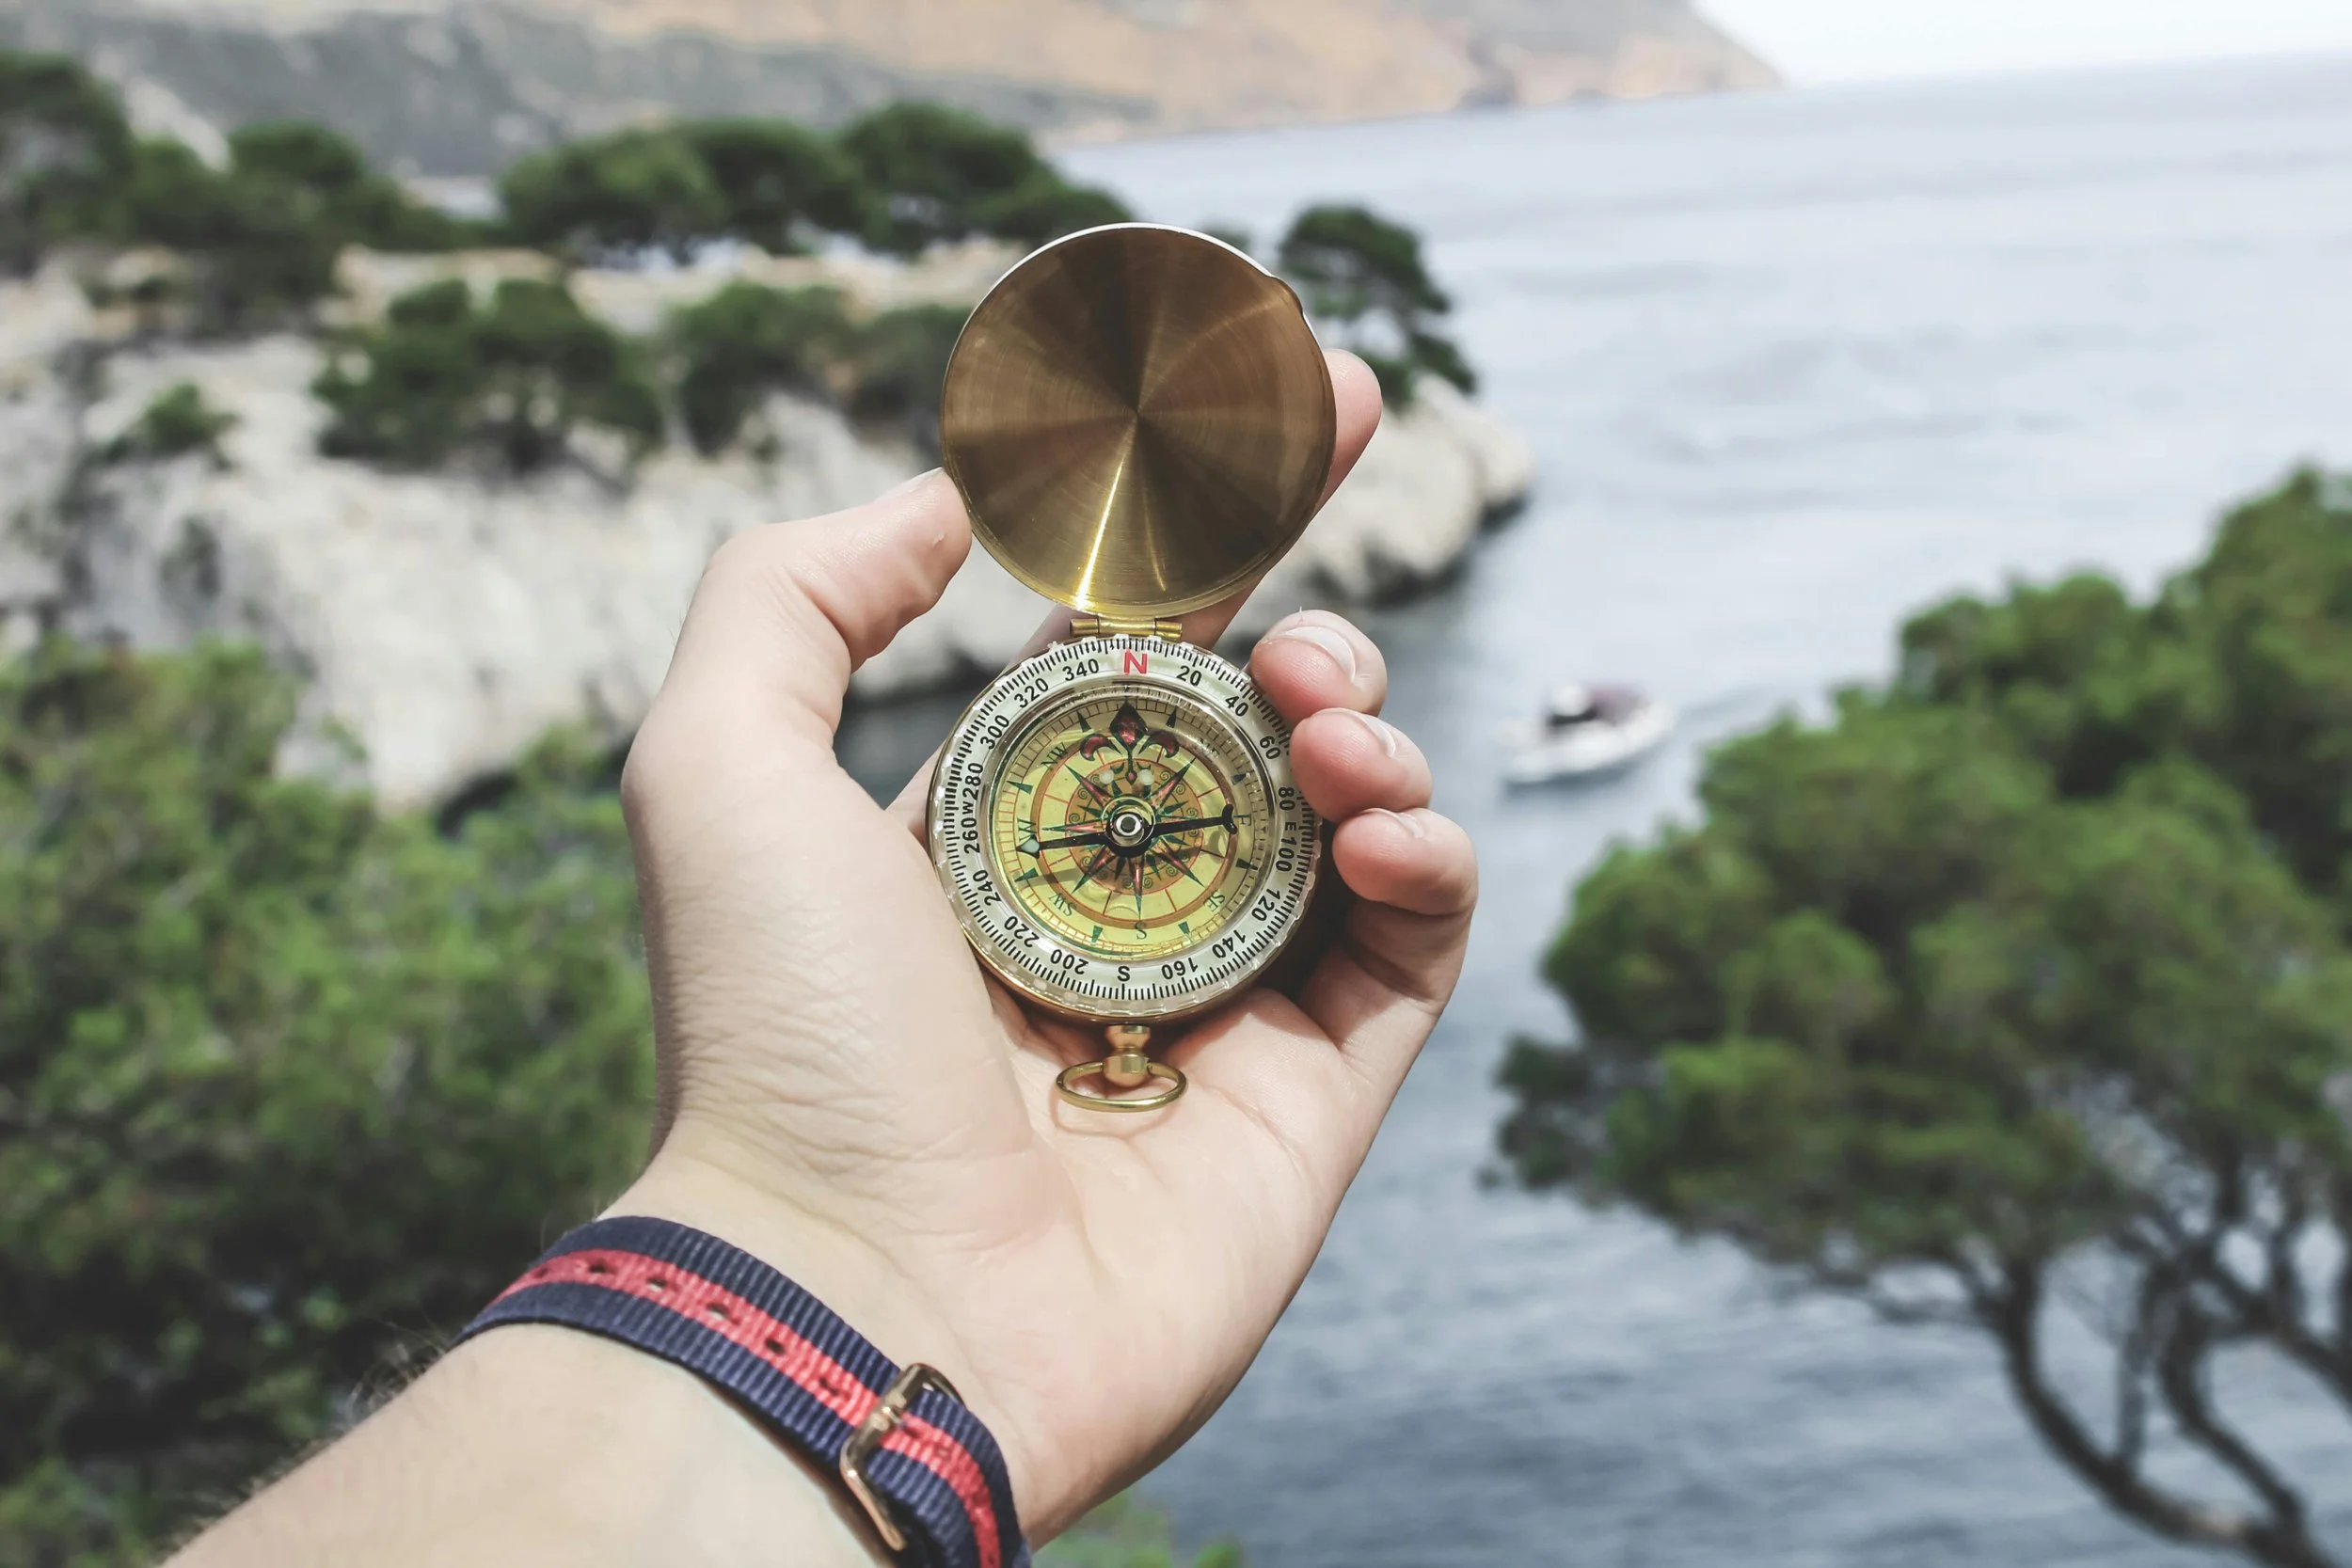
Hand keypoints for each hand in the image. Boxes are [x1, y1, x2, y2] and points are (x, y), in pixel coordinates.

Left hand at [612, 351, 1476, 1538]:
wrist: (866, 1298)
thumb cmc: (780, 1038)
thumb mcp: (713, 765)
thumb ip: (799, 593)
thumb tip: (949, 497)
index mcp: (990, 829)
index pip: (1125, 644)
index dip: (1214, 520)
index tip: (1305, 399)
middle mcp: (1113, 906)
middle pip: (1255, 713)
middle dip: (1317, 603)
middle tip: (1312, 600)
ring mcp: (1222, 1001)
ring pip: (1348, 811)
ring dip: (1366, 719)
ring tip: (1325, 722)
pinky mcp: (1315, 1095)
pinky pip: (1415, 943)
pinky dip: (1431, 856)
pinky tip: (1385, 820)